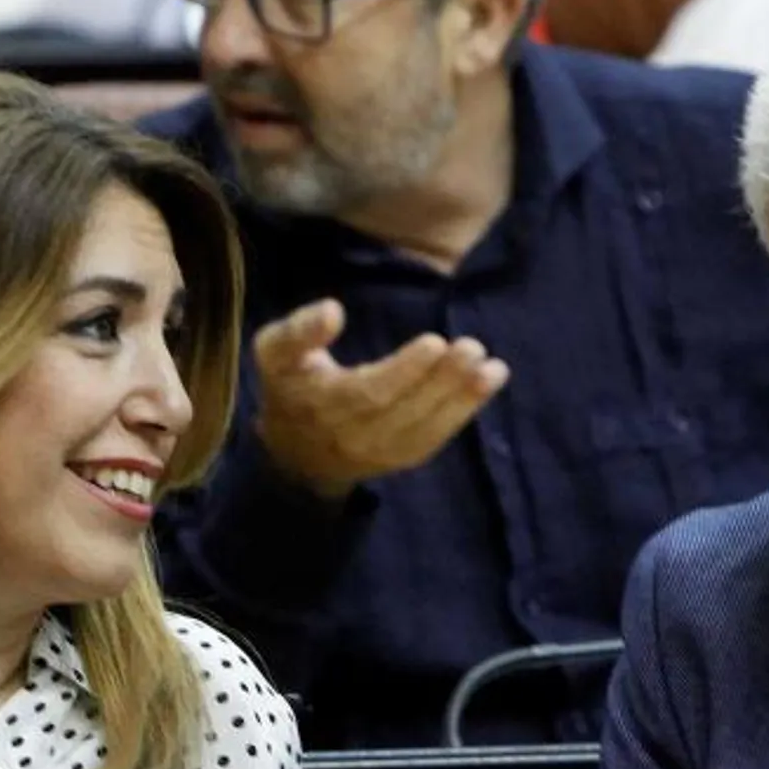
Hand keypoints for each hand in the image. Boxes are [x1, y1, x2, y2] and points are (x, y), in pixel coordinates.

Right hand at [253, 299, 509, 500]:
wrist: (297, 453)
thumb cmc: (291, 386)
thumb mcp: (275, 352)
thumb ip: (299, 331)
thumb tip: (332, 310)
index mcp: (323, 403)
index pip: (368, 392)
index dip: (404, 371)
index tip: (434, 342)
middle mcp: (352, 434)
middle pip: (403, 410)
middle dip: (442, 380)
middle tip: (472, 347)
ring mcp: (379, 452)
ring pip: (424, 427)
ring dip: (461, 398)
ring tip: (492, 368)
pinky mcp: (400, 458)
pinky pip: (434, 438)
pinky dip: (463, 412)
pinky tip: (488, 383)